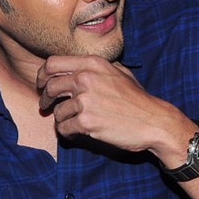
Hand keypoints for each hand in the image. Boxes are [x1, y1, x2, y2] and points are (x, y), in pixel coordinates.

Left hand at [36, 55, 185, 157]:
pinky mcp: (86, 122)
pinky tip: (75, 134)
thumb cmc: (139, 100)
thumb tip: (76, 68)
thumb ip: (97, 67)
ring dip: (61, 119)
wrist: (154, 122)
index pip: (53, 64)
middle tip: (46, 107)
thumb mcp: (120, 72)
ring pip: (57, 111)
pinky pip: (64, 128)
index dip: (43, 75)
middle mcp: (86, 78)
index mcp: (93, 64)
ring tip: (71, 124)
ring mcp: (86, 100)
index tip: (43, 85)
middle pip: (50, 86)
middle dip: (45, 99)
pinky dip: (67, 133)